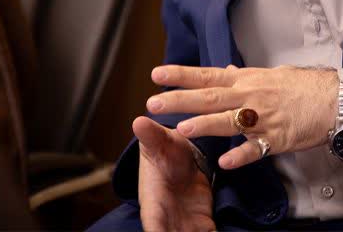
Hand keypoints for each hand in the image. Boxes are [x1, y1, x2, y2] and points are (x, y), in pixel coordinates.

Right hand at [133, 116, 213, 231]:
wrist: (181, 156)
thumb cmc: (165, 151)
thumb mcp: (160, 142)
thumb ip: (151, 136)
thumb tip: (139, 121)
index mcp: (154, 202)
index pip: (154, 224)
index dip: (158, 230)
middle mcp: (168, 219)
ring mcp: (185, 224)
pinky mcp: (203, 224)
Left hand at [147, 64, 338, 169]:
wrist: (336, 99)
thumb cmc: (306, 87)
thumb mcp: (272, 74)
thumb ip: (247, 77)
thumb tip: (227, 72)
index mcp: (248, 80)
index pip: (208, 75)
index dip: (182, 75)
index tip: (157, 74)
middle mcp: (251, 96)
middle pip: (210, 97)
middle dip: (180, 100)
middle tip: (154, 102)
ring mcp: (263, 118)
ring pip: (228, 121)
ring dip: (205, 124)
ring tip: (182, 128)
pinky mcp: (277, 138)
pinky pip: (256, 149)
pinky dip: (241, 155)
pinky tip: (225, 161)